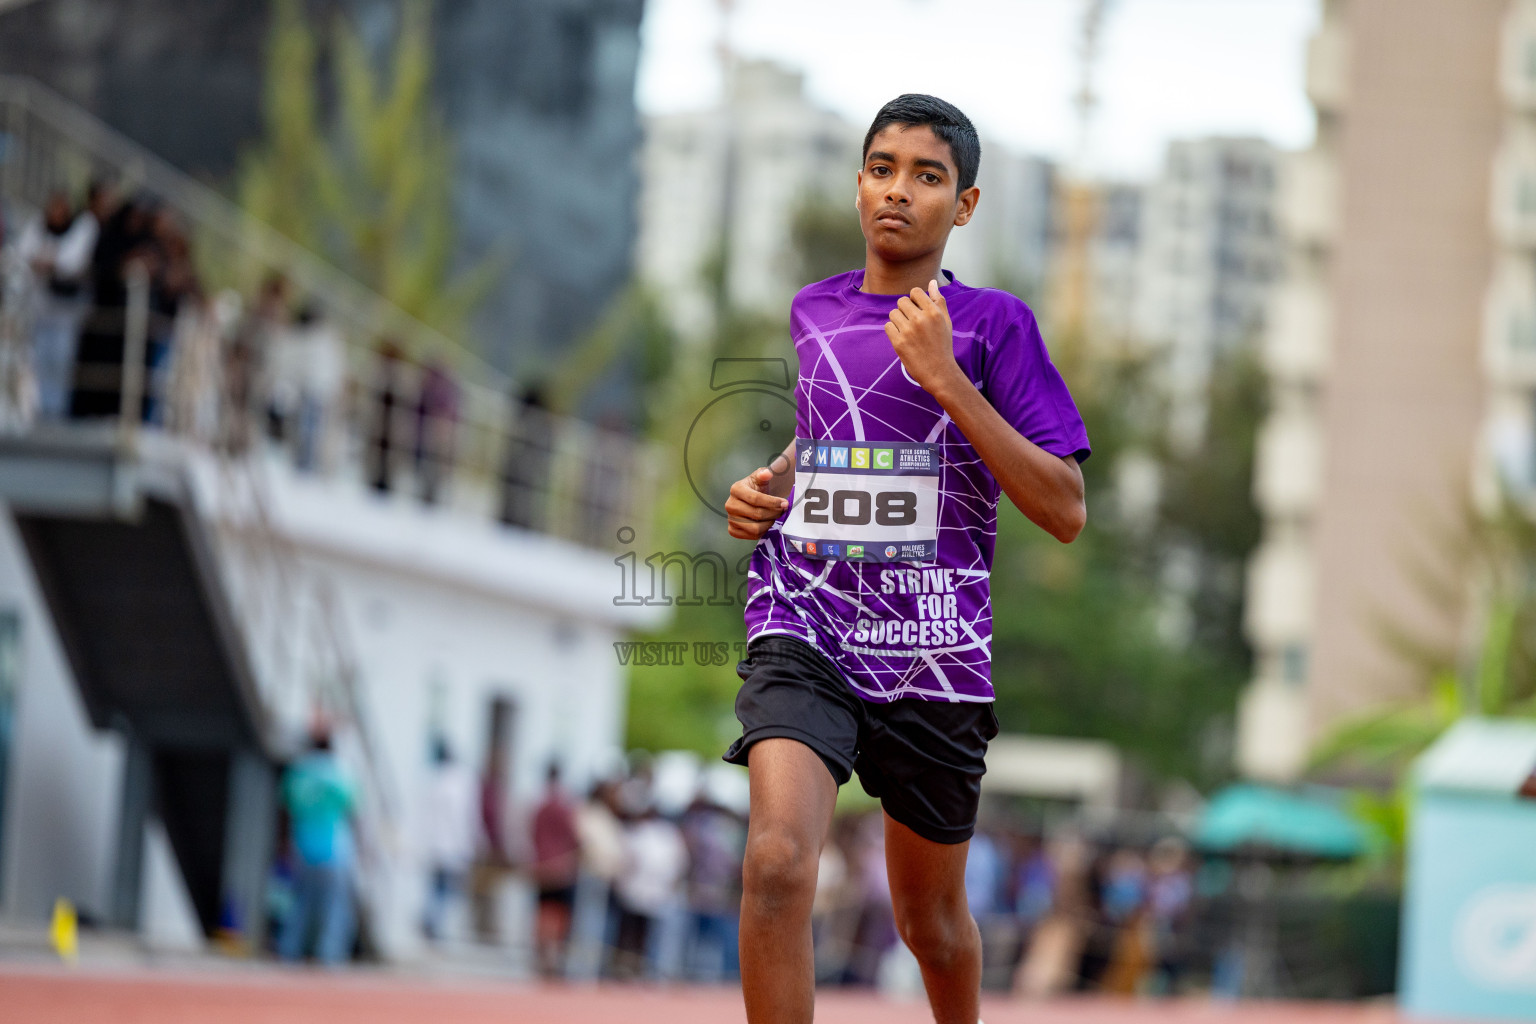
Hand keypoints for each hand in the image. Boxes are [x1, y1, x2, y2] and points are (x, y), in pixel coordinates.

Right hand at [725, 465, 789, 539]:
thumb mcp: (760, 478)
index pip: (755, 499)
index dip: (772, 502)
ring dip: (769, 523)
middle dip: (774, 513)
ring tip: (774, 516)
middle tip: (782, 510)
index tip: (785, 503)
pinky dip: (763, 531)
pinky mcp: (732, 530)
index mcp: (736, 489)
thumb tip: (767, 473)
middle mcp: (730, 505)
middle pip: (757, 514)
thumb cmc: (756, 487)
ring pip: (755, 528)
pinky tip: (766, 522)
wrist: (749, 499)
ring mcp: (730, 519)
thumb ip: (764, 474)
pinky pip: (751, 535)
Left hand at [884, 279, 964, 396]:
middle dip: (905, 310)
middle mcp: (921, 319)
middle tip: (912, 323)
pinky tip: (902, 338)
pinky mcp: (898, 342)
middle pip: (901, 301)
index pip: (914, 292)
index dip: (914, 300)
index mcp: (934, 312)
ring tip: (907, 331)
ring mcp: (908, 331)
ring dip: (898, 320)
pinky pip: (888, 326)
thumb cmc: (943, 345)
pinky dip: (893, 331)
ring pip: (893, 313)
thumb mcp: (946, 321)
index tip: (917, 310)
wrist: (939, 371)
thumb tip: (932, 282)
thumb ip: (938, 300)